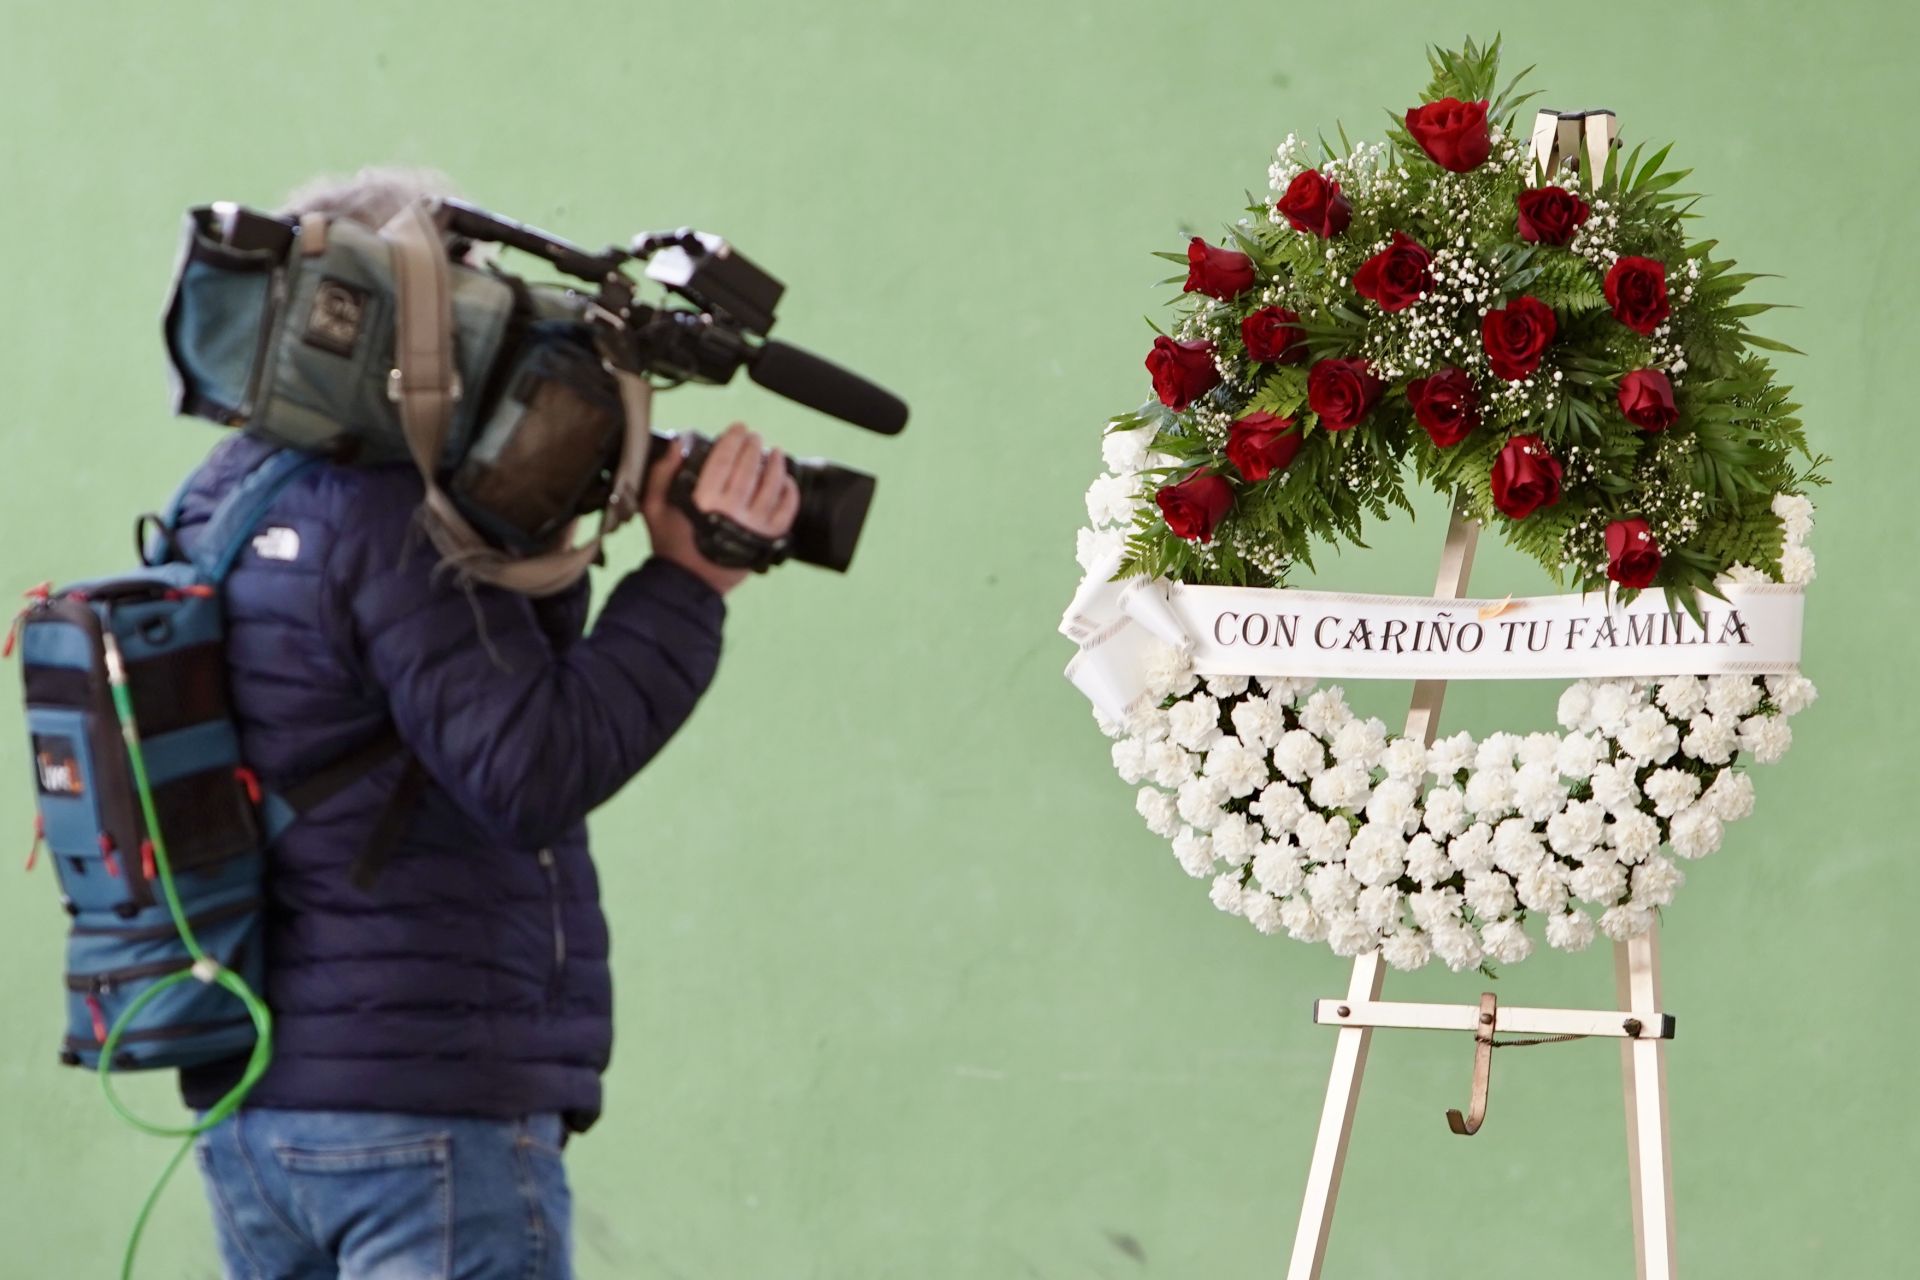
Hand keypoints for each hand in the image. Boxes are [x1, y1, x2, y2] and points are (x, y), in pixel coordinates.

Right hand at [641, 424, 800, 595]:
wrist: (688, 584)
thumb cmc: (670, 545)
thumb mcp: (654, 507)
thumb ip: (662, 473)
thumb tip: (677, 443)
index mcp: (703, 502)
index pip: (723, 461)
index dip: (732, 440)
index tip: (738, 428)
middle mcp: (731, 512)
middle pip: (749, 469)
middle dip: (753, 448)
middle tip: (754, 437)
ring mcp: (753, 526)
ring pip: (771, 487)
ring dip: (775, 465)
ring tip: (775, 452)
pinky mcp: (767, 540)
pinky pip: (786, 511)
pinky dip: (789, 493)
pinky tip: (785, 480)